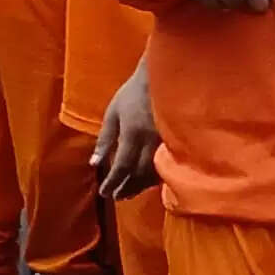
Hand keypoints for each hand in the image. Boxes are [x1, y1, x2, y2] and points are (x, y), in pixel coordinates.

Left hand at [94, 65, 159, 199]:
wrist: (165, 76)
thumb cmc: (134, 92)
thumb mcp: (113, 113)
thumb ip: (105, 140)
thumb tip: (95, 163)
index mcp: (133, 134)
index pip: (122, 166)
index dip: (113, 182)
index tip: (105, 193)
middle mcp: (152, 141)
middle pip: (139, 173)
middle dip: (127, 187)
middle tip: (117, 197)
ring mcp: (168, 141)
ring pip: (155, 171)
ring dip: (141, 185)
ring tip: (130, 192)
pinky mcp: (180, 140)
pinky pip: (168, 164)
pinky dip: (157, 176)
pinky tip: (149, 180)